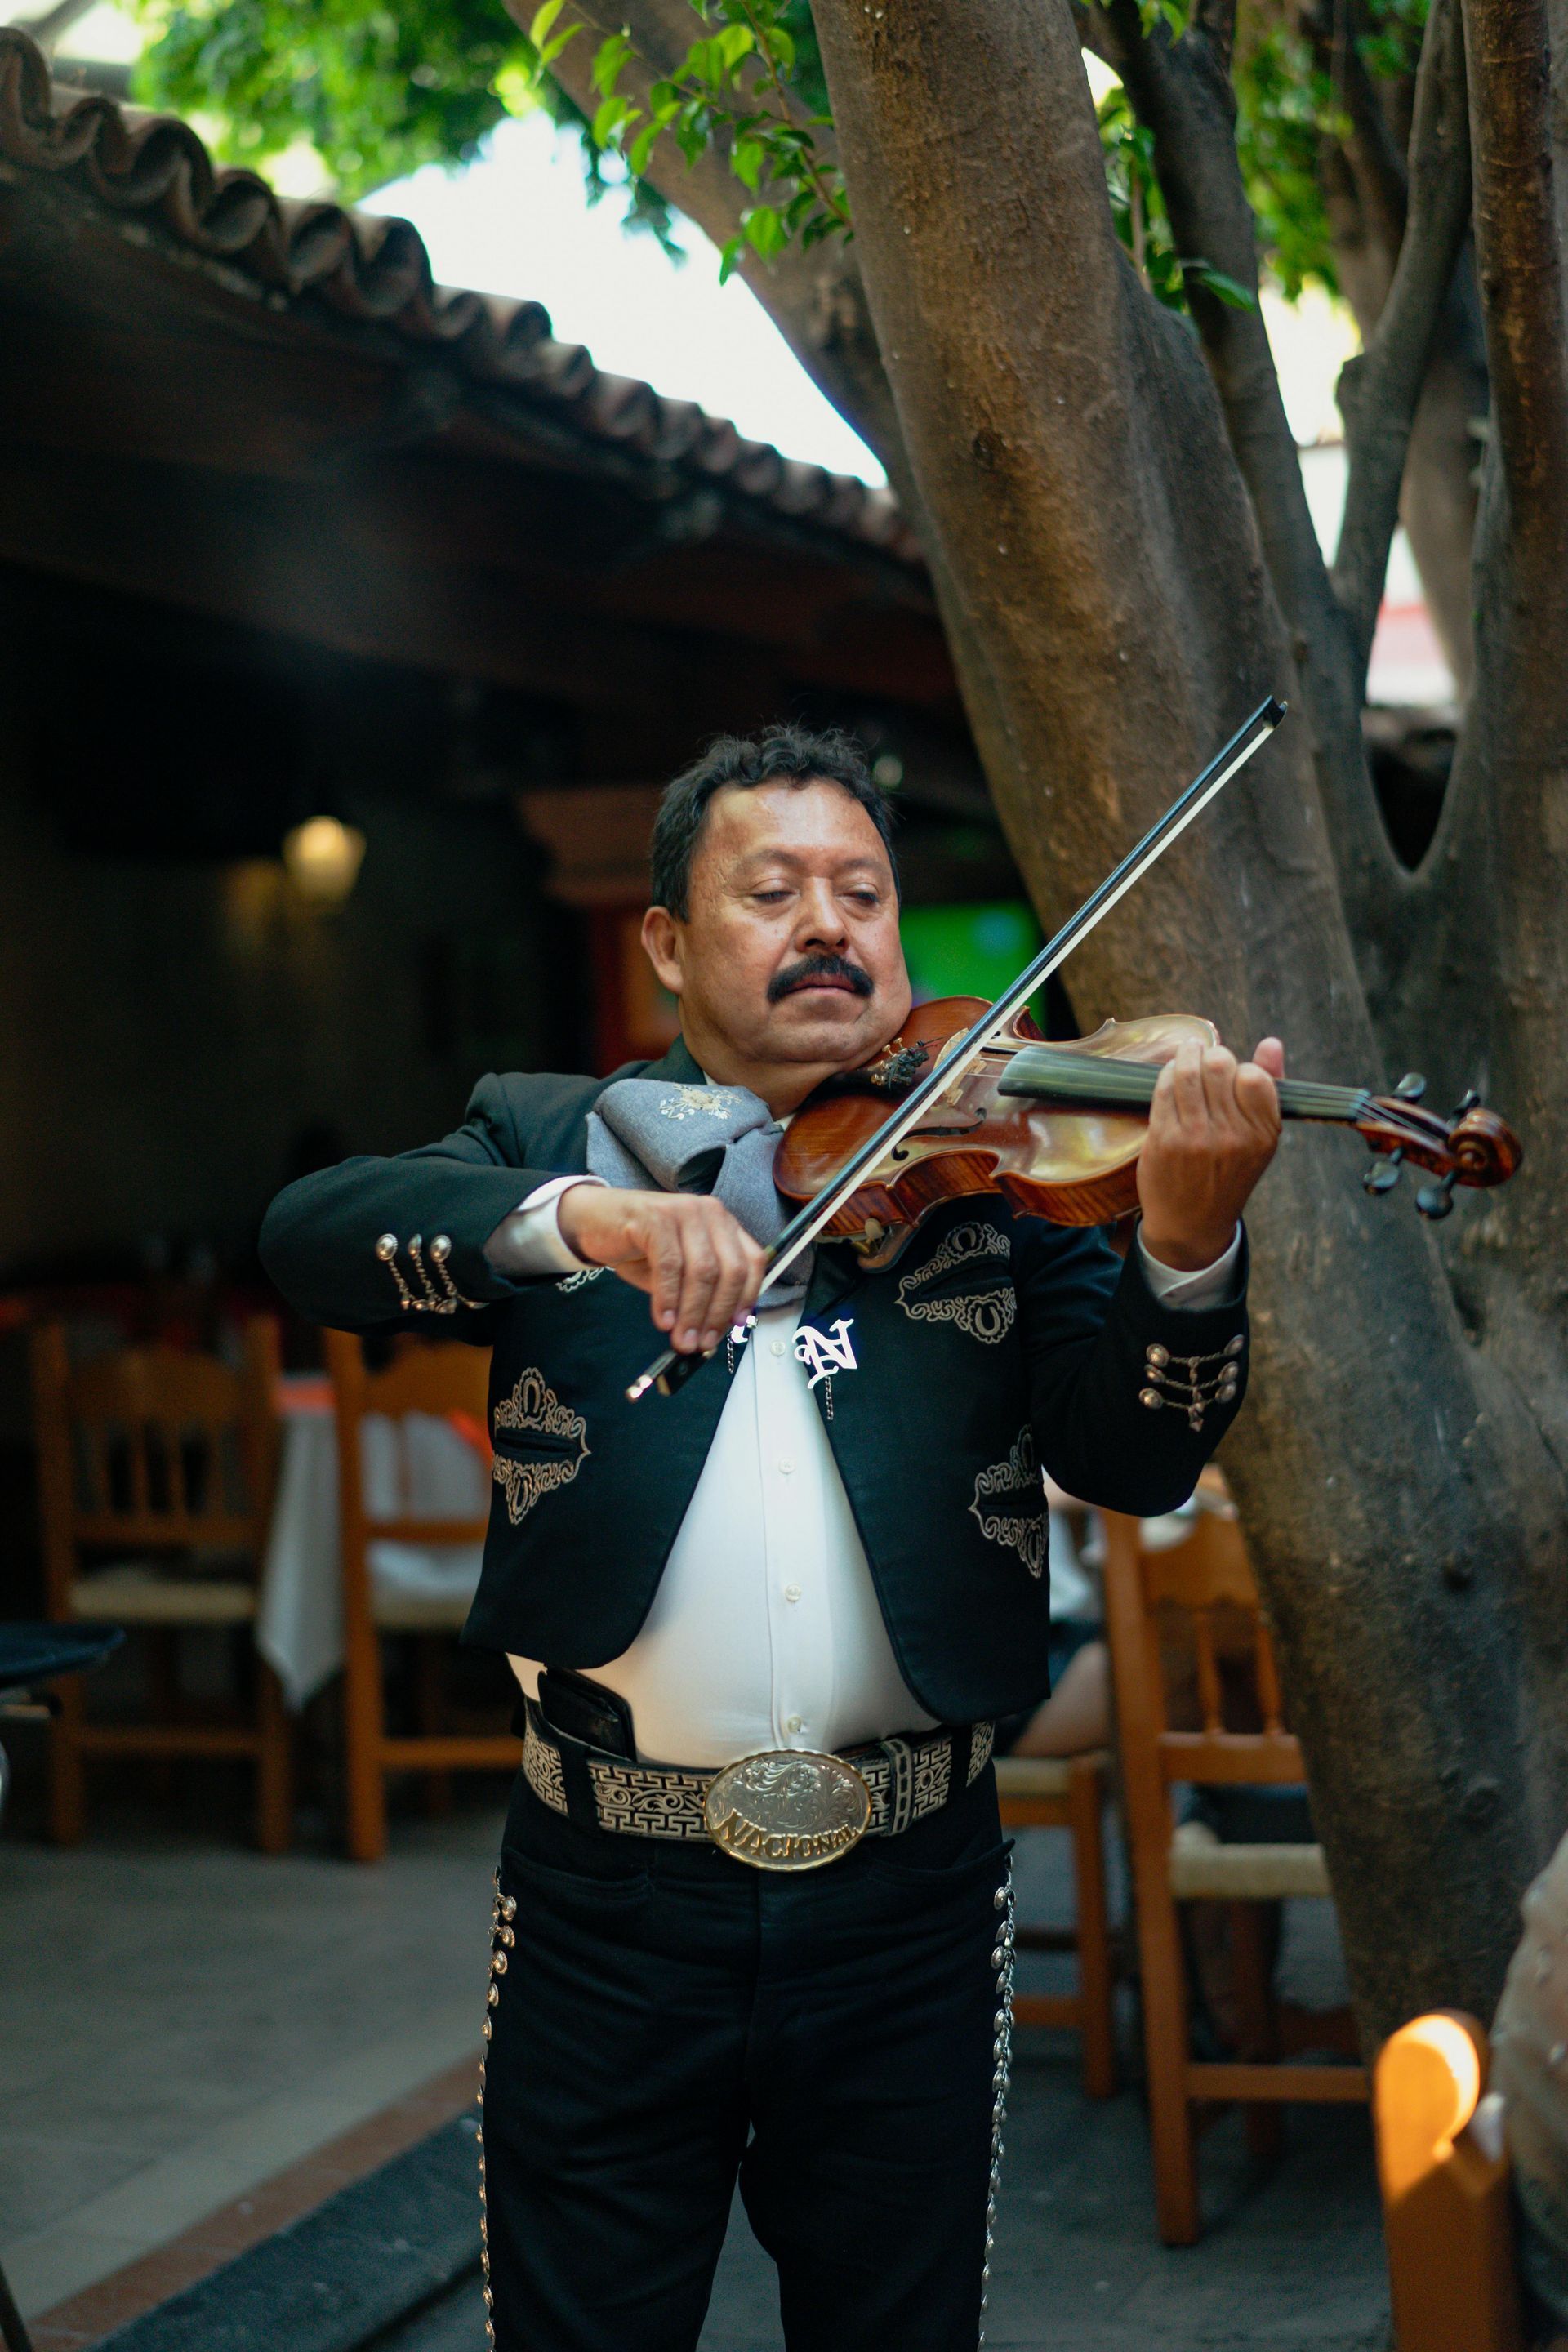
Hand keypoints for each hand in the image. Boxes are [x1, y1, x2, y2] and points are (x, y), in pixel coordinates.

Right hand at [557, 1185, 768, 1354]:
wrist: (593, 1221)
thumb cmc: (640, 1247)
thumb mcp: (679, 1272)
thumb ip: (700, 1292)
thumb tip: (716, 1330)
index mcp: (723, 1224)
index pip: (751, 1262)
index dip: (745, 1297)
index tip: (733, 1328)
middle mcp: (710, 1213)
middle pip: (730, 1270)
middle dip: (717, 1313)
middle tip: (701, 1343)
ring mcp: (684, 1211)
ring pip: (703, 1271)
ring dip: (693, 1312)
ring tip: (681, 1339)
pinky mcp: (655, 1217)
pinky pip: (670, 1265)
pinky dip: (668, 1298)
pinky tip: (664, 1319)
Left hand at [1136, 1037, 1283, 1271]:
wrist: (1193, 1225)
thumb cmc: (1229, 1174)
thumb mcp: (1260, 1139)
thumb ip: (1269, 1088)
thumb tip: (1272, 1042)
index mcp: (1263, 1135)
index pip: (1254, 1075)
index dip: (1240, 1067)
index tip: (1230, 1074)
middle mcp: (1232, 1137)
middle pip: (1219, 1066)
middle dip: (1211, 1056)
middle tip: (1205, 1059)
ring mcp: (1196, 1139)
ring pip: (1188, 1072)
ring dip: (1186, 1056)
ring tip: (1187, 1054)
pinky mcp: (1164, 1140)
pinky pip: (1164, 1090)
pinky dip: (1167, 1075)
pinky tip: (1171, 1075)